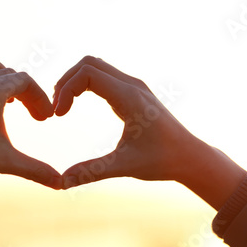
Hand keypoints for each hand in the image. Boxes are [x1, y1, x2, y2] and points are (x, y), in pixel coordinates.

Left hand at [0, 52, 60, 203]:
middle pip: (9, 74)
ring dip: (1, 77)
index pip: (25, 81)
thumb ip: (36, 169)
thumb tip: (61, 184)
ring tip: (8, 100)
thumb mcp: (5, 161)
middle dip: (26, 93)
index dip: (40, 98)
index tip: (44, 119)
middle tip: (33, 115)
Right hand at [53, 56, 245, 209]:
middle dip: (66, 81)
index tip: (59, 115)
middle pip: (89, 63)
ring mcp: (135, 86)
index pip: (88, 73)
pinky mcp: (135, 92)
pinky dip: (86, 84)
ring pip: (96, 66)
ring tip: (63, 106)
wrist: (189, 156)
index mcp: (130, 98)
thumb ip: (91, 172)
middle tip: (57, 109)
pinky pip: (105, 76)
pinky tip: (79, 104)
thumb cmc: (162, 160)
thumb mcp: (124, 166)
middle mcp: (132, 85)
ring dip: (76, 81)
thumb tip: (60, 183)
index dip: (66, 90)